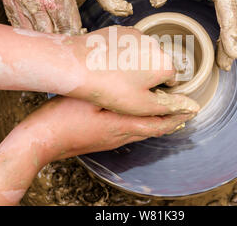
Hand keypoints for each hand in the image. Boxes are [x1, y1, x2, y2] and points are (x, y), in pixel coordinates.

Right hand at [0, 0, 131, 33]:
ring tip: (61, 30)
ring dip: (51, 38)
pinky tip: (43, 27)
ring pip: (37, 36)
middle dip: (68, 39)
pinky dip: (33, 33)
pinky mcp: (9, 2)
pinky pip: (20, 29)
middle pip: (55, 36)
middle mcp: (38, 3)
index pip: (71, 30)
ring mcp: (21, 4)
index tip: (85, 32)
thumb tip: (124, 9)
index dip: (80, 36)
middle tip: (76, 33)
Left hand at [0, 21, 198, 116]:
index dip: (156, 90)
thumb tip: (193, 106)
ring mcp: (137, 34)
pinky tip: (108, 63)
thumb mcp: (142, 105)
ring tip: (115, 75)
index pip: (170, 79)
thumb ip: (170, 106)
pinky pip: (129, 44)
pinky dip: (123, 53)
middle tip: (125, 87)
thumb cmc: (109, 88)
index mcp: (164, 63)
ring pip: (143, 54)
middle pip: (157, 64)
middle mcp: (155, 44)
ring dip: (135, 63)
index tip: (139, 95)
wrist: (77, 65)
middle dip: (147, 75)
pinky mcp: (121, 30)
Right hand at [34, 97, 194, 157]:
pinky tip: (142, 117)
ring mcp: (113, 140)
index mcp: (120, 125)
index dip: (177, 116)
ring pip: (144, 132)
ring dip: (160, 123)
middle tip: (186, 111)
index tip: (192, 110)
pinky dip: (145, 124)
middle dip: (173, 121)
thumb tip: (137, 96)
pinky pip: (133, 132)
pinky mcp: (105, 140)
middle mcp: (121, 136)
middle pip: (155, 130)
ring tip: (171, 113)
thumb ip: (116, 98)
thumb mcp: (91, 101)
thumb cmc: (64, 117)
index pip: (158, 123)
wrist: (44, 139)